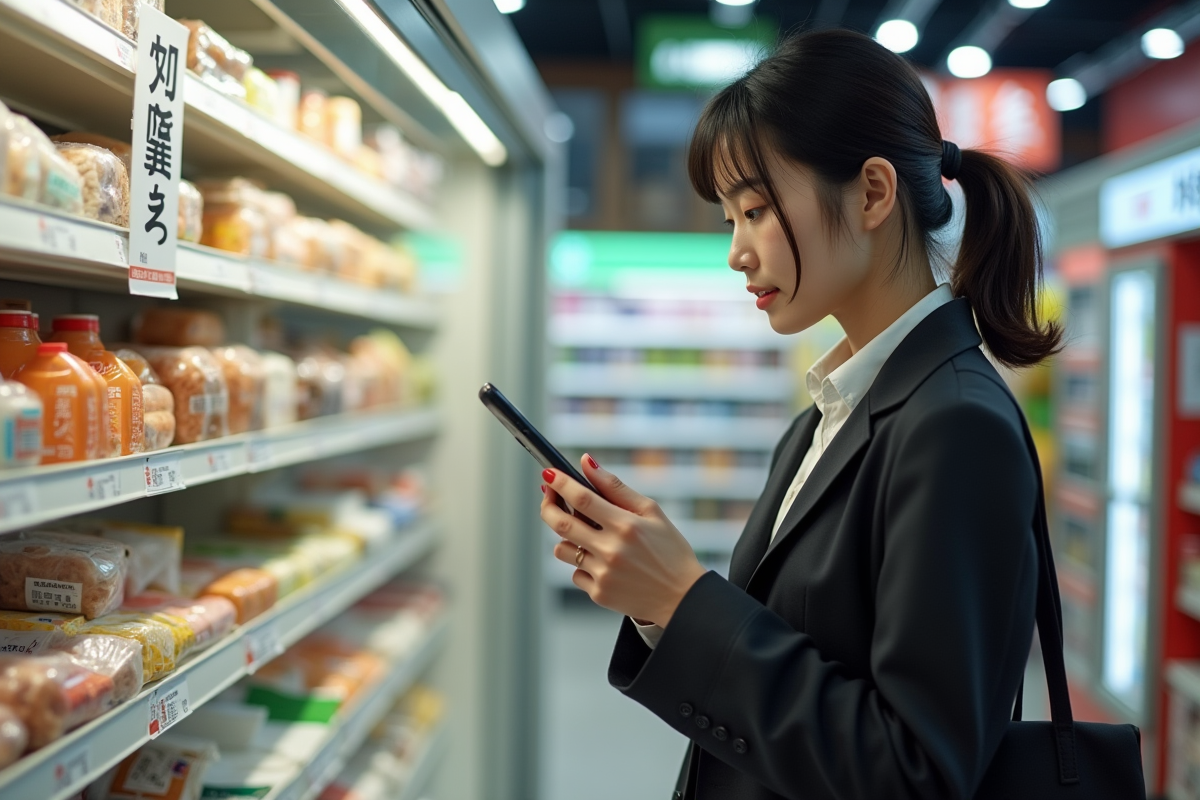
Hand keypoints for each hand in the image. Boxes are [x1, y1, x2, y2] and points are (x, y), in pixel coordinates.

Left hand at [540, 454, 707, 626]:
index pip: (582, 498)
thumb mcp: (651, 512)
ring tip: (586, 535)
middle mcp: (611, 550)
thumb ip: (616, 487)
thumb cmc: (670, 551)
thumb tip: (587, 463)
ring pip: (562, 549)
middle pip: (561, 523)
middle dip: (547, 505)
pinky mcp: (599, 594)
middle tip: (548, 496)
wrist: (682, 597)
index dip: (560, 483)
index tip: (548, 473)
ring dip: (567, 538)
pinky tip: (604, 563)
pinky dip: (583, 565)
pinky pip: (576, 573)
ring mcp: (603, 574)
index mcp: (626, 525)